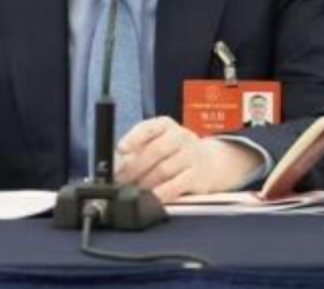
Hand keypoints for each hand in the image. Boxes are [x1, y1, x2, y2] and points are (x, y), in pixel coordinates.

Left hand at [115, 116, 262, 202]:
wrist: (209, 162)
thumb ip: (136, 151)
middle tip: (121, 179)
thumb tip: (114, 166)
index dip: (134, 138)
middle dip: (134, 167)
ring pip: (163, 170)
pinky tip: (151, 198)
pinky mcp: (197, 176)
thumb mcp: (157, 143)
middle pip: (154, 151)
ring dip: (145, 182)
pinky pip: (176, 185)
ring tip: (133, 190)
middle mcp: (180, 136)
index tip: (121, 149)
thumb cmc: (173, 152)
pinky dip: (161, 193)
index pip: (149, 127)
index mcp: (165, 125)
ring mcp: (191, 155)